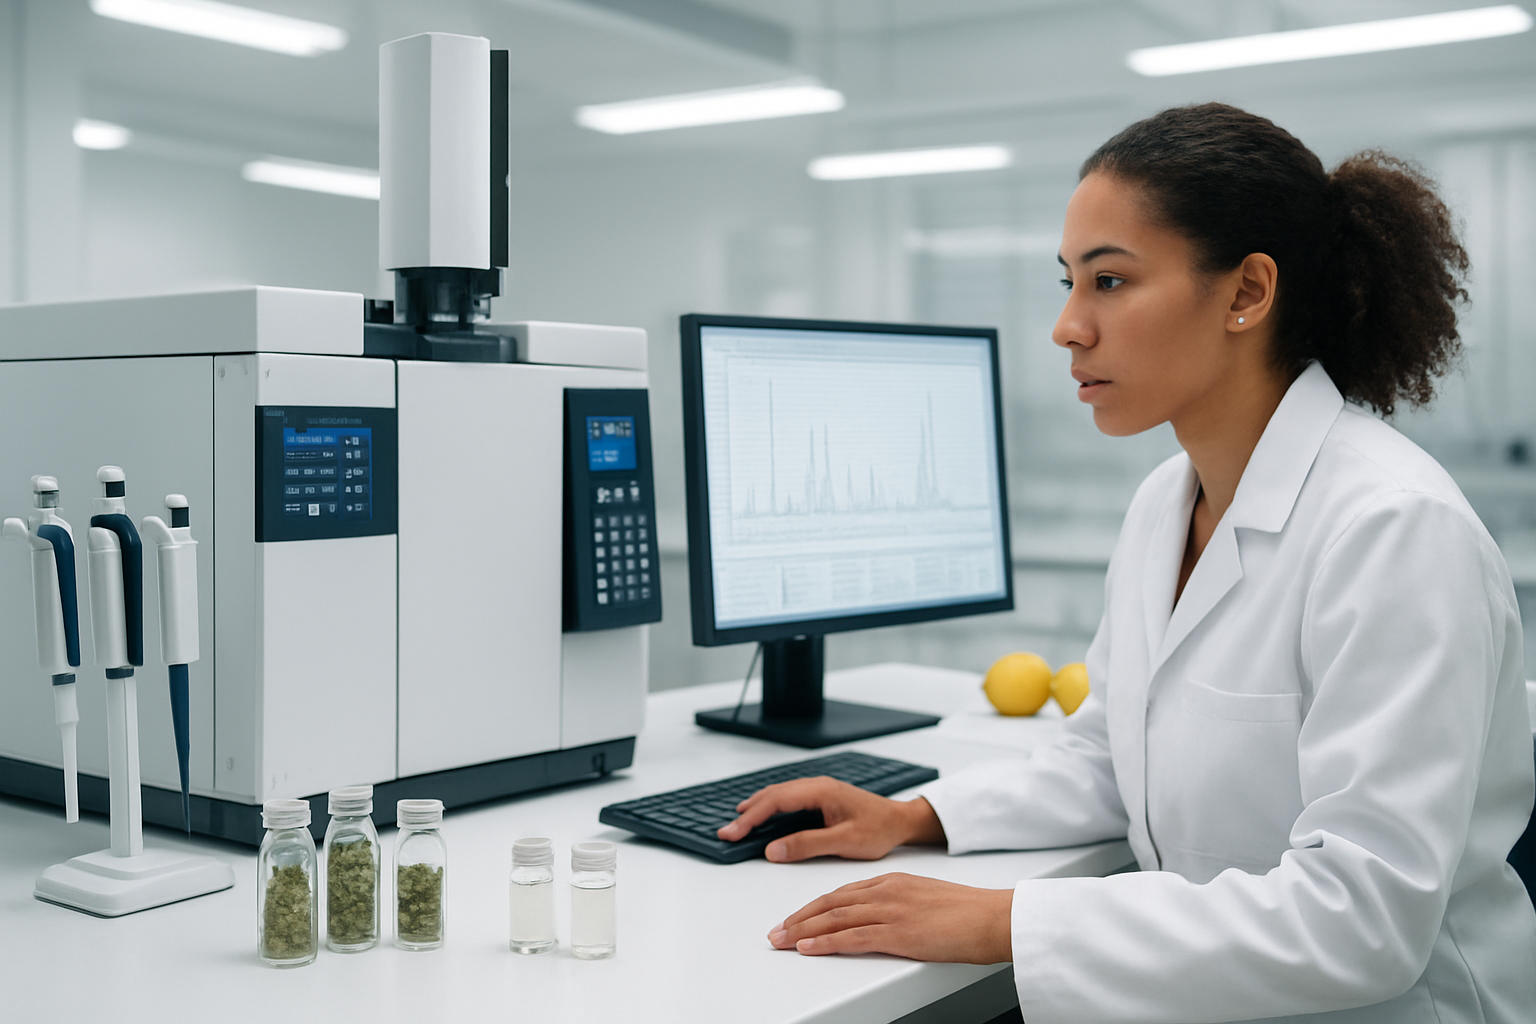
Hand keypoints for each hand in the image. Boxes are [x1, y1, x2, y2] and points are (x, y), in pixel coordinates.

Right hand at [716, 777, 944, 861]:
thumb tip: (774, 849)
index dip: (751, 817)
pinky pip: (787, 799)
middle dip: (747, 814)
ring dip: (756, 808)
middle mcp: (816, 786)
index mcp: (821, 791)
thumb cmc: (879, 829)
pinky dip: (769, 807)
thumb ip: (808, 844)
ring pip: (778, 795)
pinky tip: (761, 815)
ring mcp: (818, 790)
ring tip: (737, 822)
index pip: (776, 801)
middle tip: (727, 832)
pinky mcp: (820, 798)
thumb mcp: (844, 842)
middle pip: (772, 795)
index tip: (734, 832)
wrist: (900, 821)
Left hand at [768, 872, 1012, 963]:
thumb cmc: (965, 912)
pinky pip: (852, 937)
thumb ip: (898, 904)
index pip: (841, 892)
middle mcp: (885, 892)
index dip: (813, 906)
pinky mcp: (898, 933)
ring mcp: (890, 911)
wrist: (991, 917)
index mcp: (892, 881)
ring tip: (781, 941)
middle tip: (776, 931)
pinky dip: (825, 943)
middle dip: (799, 918)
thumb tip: (879, 918)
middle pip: (830, 903)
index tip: (794, 917)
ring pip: (835, 919)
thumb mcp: (924, 899)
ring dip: (803, 931)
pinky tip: (807, 948)